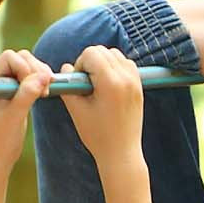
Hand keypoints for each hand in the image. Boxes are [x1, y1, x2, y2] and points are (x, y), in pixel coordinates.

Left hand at [0, 49, 53, 171]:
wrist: (0, 154)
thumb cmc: (0, 138)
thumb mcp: (14, 116)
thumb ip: (26, 95)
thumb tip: (43, 76)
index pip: (8, 57)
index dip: (23, 65)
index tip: (31, 84)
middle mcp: (0, 80)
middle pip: (22, 57)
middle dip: (36, 69)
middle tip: (44, 89)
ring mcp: (11, 84)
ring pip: (31, 65)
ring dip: (42, 74)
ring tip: (45, 92)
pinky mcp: (21, 91)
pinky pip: (36, 76)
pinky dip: (44, 80)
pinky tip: (46, 92)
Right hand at [63, 42, 147, 167]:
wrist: (121, 152)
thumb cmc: (97, 135)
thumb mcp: (77, 111)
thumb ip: (68, 87)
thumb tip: (65, 68)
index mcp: (110, 83)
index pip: (91, 53)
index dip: (79, 65)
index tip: (78, 83)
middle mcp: (126, 78)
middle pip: (103, 50)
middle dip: (90, 62)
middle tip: (86, 84)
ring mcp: (135, 81)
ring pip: (115, 54)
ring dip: (102, 63)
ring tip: (97, 85)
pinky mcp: (139, 86)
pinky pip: (126, 63)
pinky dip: (114, 68)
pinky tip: (108, 86)